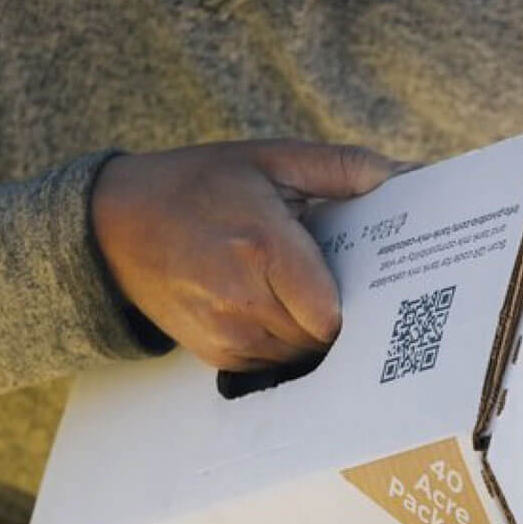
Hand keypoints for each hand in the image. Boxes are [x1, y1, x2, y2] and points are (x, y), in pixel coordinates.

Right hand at [91, 139, 403, 370]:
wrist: (117, 227)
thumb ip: (341, 167)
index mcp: (262, 248)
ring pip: (302, 355)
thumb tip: (405, 174)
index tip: (366, 284)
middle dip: (338, 315)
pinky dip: (285, 341)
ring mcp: (227, 335)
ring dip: (311, 330)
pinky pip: (275, 363)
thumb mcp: (269, 160)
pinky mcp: (218, 355)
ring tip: (302, 291)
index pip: (333, 315)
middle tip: (341, 285)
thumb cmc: (201, 186)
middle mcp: (243, 301)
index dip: (355, 305)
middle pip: (322, 338)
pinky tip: (276, 308)